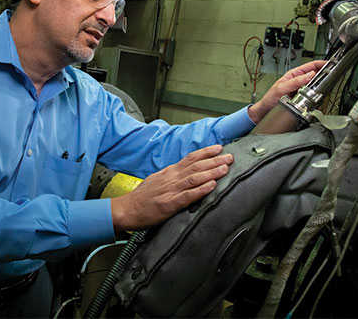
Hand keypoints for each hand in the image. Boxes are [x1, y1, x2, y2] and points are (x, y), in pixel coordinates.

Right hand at [111, 145, 232, 231]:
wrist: (127, 209)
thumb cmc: (142, 197)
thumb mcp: (157, 180)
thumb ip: (172, 176)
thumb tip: (186, 172)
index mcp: (169, 172)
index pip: (190, 158)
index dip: (205, 152)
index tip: (219, 148)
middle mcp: (171, 178)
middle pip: (196, 166)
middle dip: (215, 161)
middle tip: (230, 157)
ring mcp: (170, 191)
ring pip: (194, 178)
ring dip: (211, 172)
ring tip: (225, 168)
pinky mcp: (169, 204)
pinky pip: (188, 196)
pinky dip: (201, 190)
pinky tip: (211, 186)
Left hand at [248, 60, 325, 123]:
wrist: (265, 110)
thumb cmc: (270, 98)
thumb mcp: (281, 88)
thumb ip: (295, 82)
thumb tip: (309, 75)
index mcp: (293, 74)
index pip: (310, 66)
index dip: (321, 63)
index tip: (330, 64)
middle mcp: (298, 80)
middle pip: (315, 75)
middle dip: (323, 75)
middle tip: (331, 77)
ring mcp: (301, 89)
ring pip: (315, 85)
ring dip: (320, 86)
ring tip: (324, 88)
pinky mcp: (302, 97)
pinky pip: (312, 95)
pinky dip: (316, 95)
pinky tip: (318, 97)